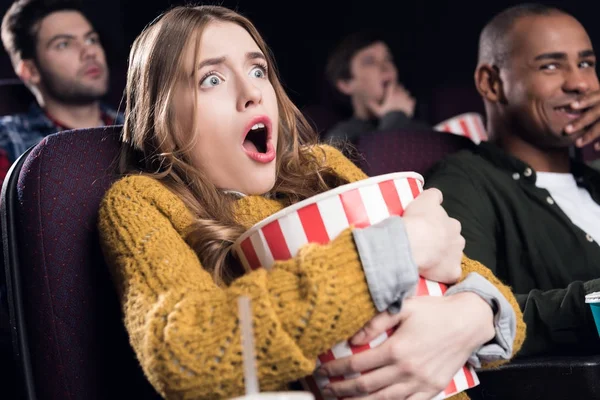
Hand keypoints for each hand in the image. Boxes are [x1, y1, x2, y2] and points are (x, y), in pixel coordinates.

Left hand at [317, 293, 494, 399]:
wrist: (468, 322)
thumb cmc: (434, 311)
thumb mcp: (403, 307)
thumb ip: (376, 321)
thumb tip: (352, 338)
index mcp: (396, 349)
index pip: (356, 365)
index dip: (336, 370)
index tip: (321, 372)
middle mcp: (406, 370)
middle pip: (365, 387)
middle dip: (341, 390)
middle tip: (325, 390)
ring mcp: (420, 383)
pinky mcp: (432, 389)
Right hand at [368, 82, 415, 117]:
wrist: (397, 122)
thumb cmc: (387, 115)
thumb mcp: (377, 111)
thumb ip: (373, 105)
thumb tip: (367, 102)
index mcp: (391, 94)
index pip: (392, 85)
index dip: (391, 85)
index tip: (389, 87)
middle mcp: (399, 94)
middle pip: (400, 87)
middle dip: (398, 89)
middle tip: (395, 94)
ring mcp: (406, 99)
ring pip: (406, 92)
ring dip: (404, 94)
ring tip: (401, 99)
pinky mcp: (411, 104)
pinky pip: (412, 100)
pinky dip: (410, 101)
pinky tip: (407, 104)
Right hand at [402, 188, 464, 283]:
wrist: (415, 243)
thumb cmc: (419, 219)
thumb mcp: (425, 198)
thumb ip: (434, 195)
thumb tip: (438, 196)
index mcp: (453, 224)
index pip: (448, 226)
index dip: (437, 229)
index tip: (426, 231)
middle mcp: (459, 240)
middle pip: (452, 243)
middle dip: (443, 245)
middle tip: (427, 246)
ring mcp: (457, 258)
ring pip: (452, 259)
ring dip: (443, 260)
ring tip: (428, 261)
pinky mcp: (452, 273)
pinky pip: (449, 275)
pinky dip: (443, 275)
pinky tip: (432, 274)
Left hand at [564, 91, 599, 148]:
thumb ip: (589, 96)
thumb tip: (568, 96)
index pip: (594, 97)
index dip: (584, 101)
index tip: (571, 106)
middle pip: (596, 112)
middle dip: (581, 121)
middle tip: (566, 130)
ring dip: (590, 135)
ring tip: (577, 144)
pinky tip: (595, 148)